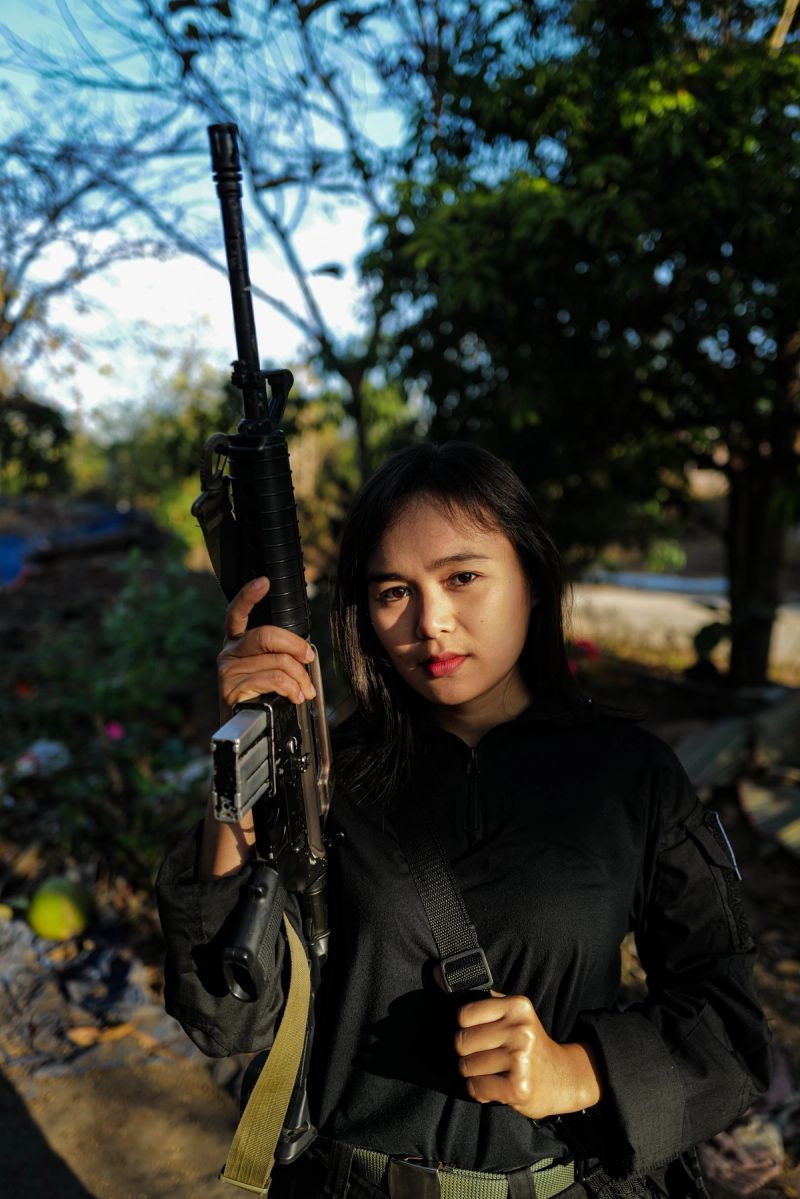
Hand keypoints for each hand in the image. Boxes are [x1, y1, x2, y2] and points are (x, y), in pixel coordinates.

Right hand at [217, 576, 315, 721]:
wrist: (241, 734)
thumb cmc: (258, 699)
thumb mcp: (266, 670)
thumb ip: (277, 654)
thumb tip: (304, 652)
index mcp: (236, 643)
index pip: (237, 613)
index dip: (249, 595)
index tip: (263, 582)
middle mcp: (227, 652)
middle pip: (266, 635)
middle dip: (296, 646)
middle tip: (309, 658)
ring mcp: (227, 670)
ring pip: (276, 660)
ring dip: (299, 677)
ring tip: (305, 691)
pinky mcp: (230, 688)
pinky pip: (272, 679)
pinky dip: (291, 688)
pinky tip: (295, 697)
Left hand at [454, 992, 602, 1119]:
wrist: (563, 1078)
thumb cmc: (528, 1043)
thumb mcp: (514, 1014)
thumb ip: (484, 998)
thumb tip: (438, 976)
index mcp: (517, 1006)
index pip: (464, 1015)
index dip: (466, 1028)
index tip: (480, 1034)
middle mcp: (520, 1029)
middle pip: (461, 1043)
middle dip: (468, 1053)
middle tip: (487, 1056)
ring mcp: (520, 1059)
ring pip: (466, 1067)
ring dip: (474, 1073)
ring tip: (494, 1071)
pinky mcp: (519, 1087)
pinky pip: (476, 1088)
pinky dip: (480, 1091)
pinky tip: (497, 1086)